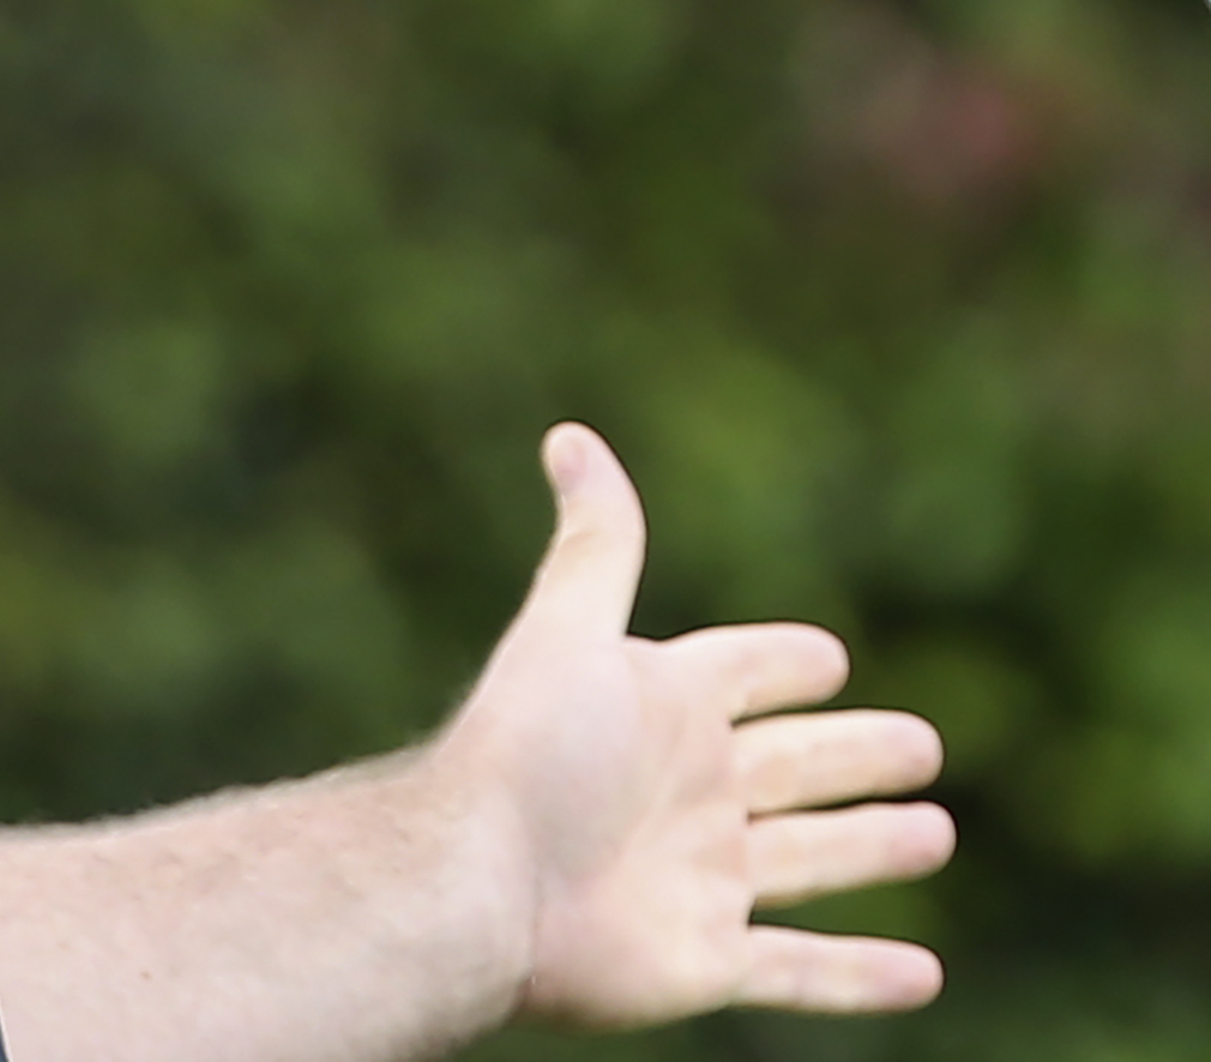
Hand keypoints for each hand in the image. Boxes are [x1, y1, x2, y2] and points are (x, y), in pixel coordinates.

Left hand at [436, 423, 954, 1025]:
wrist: (476, 885)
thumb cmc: (527, 753)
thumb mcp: (571, 631)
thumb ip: (596, 543)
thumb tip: (570, 434)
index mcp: (663, 709)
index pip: (740, 672)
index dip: (781, 662)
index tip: (828, 656)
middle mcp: (687, 792)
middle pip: (795, 767)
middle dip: (854, 754)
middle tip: (922, 743)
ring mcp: (699, 881)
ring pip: (811, 862)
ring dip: (872, 849)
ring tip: (935, 833)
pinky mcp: (706, 962)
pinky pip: (803, 972)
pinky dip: (863, 976)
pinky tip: (923, 976)